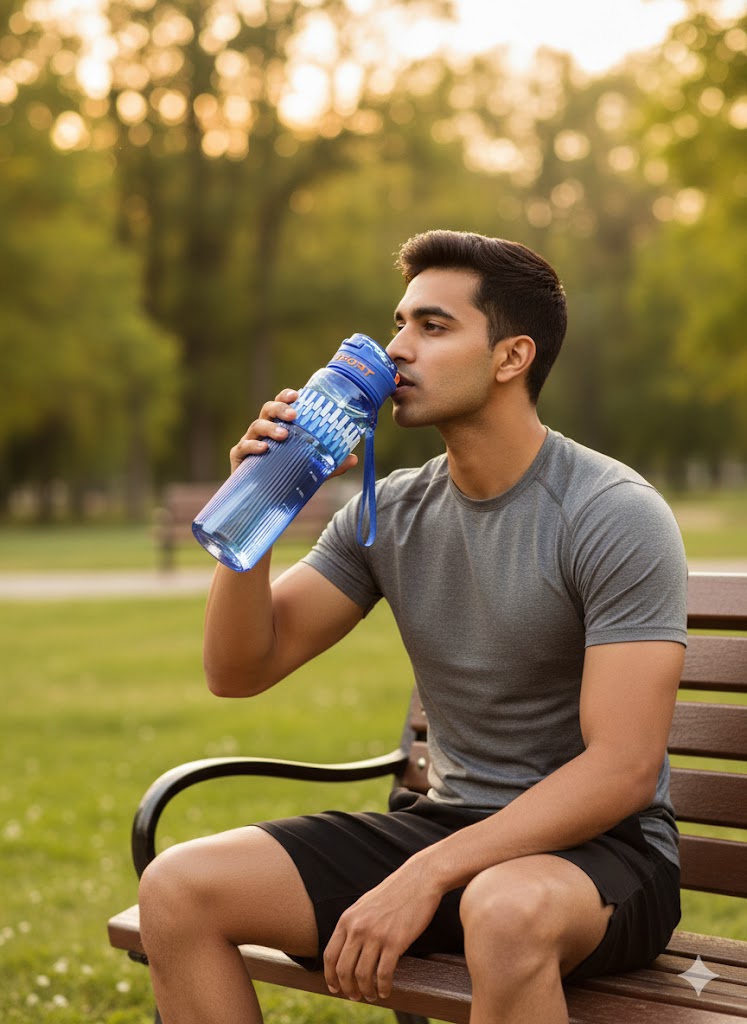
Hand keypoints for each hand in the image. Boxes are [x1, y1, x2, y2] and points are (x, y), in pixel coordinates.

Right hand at [230, 388, 357, 476]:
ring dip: (270, 427)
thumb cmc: (286, 479)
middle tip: (294, 416)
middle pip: (267, 409)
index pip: (281, 405)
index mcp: (278, 427)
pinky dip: (253, 446)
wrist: (263, 505)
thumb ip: (330, 465)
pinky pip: (243, 448)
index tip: (298, 394)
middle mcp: (262, 432)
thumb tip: (354, 458)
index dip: (287, 396)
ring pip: (256, 426)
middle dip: (280, 409)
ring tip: (283, 435)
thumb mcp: (312, 471)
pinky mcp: (238, 459)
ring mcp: (248, 443)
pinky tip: (264, 449)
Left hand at [323, 860, 441, 1002]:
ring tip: (371, 996)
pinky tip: (386, 990)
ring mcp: (376, 935)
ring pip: (362, 975)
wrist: (419, 879)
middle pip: (343, 969)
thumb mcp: (365, 905)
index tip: (334, 987)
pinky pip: (383, 974)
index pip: (330, 955)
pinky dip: (382, 987)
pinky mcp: (395, 941)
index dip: (330, 976)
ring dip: (365, 991)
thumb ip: (353, 924)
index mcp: (347, 918)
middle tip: (354, 996)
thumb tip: (345, 949)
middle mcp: (358, 927)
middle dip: (347, 988)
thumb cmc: (394, 893)